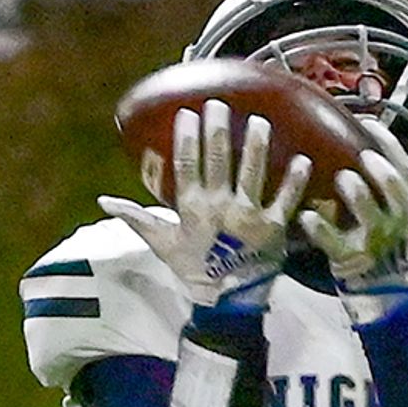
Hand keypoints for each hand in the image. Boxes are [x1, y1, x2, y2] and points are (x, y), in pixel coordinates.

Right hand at [99, 102, 311, 308]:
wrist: (227, 302)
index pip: (186, 165)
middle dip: (218, 130)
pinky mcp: (274, 227)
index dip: (187, 137)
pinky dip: (295, 180)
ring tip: (259, 120)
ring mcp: (248, 216)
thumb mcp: (162, 244)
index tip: (188, 113)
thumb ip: (137, 218)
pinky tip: (303, 158)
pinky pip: (286, 199)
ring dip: (256, 145)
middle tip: (220, 105)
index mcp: (191, 208)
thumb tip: (104, 201)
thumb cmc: (194, 270)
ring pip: (252, 172)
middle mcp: (219, 206)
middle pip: (218, 160)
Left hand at [300, 114, 407, 307]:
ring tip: (344, 178)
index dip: (388, 143)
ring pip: (372, 216)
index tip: (368, 122)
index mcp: (403, 203)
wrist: (381, 290)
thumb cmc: (377, 241)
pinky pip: (335, 243)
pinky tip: (306, 216)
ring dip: (359, 195)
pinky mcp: (351, 259)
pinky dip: (322, 229)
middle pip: (396, 187)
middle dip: (382, 168)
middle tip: (364, 153)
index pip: (404, 166)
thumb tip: (358, 141)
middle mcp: (395, 219)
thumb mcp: (389, 211)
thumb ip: (378, 184)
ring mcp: (375, 240)